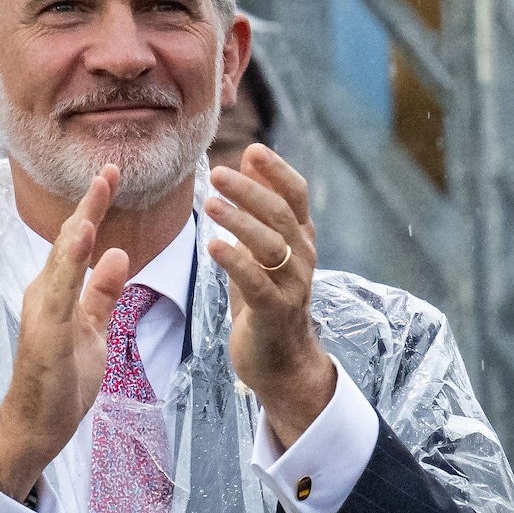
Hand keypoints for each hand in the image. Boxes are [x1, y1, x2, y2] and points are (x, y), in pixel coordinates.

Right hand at [0, 169, 131, 500]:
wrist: (36, 427)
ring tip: (100, 189)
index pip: (80, 242)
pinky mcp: (46, 330)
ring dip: (82, 221)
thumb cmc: (61, 382)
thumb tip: (118, 254)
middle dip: (90, 202)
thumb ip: (102, 294)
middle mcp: (45, 292)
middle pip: (70, 239)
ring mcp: (43, 310)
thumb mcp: (93, 331)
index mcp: (57, 291)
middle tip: (110, 166)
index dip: (95, 207)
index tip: (112, 175)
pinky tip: (85, 236)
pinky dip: (73, 261)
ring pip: (64, 258)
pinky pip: (62, 290)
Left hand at [206, 145, 335, 447]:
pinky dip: (235, 261)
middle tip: (218, 173)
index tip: (252, 150)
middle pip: (281, 215)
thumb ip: (258, 207)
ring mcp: (292, 286)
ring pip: (270, 245)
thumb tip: (248, 160)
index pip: (297, 195)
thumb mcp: (263, 249)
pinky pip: (256, 282)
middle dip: (250, 191)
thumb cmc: (266, 299)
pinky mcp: (275, 312)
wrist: (281, 362)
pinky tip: (213, 245)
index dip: (277, 171)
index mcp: (300, 239)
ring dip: (240, 222)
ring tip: (210, 203)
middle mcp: (303, 258)